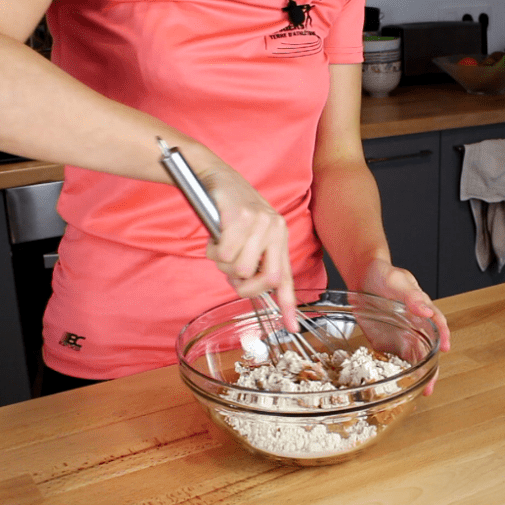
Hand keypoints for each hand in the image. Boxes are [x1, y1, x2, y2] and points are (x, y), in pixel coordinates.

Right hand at [199, 164, 297, 330]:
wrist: (214, 176)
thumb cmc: (229, 209)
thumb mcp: (249, 235)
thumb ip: (254, 260)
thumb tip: (248, 288)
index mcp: (279, 237)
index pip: (286, 276)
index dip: (289, 305)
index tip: (291, 327)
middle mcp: (275, 229)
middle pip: (265, 278)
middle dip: (243, 284)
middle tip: (230, 270)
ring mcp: (260, 223)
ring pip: (240, 268)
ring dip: (223, 263)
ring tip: (220, 244)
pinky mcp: (240, 218)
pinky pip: (225, 253)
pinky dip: (213, 249)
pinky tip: (214, 234)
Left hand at [360, 258, 450, 395]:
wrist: (362, 277)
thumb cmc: (384, 274)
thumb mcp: (398, 281)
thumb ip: (412, 296)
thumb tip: (426, 311)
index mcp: (421, 310)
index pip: (438, 325)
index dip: (444, 336)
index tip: (445, 348)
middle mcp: (414, 326)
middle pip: (426, 350)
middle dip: (430, 369)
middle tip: (429, 385)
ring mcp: (399, 336)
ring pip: (411, 358)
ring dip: (414, 374)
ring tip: (415, 390)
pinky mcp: (383, 342)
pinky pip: (390, 359)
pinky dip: (392, 371)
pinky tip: (392, 383)